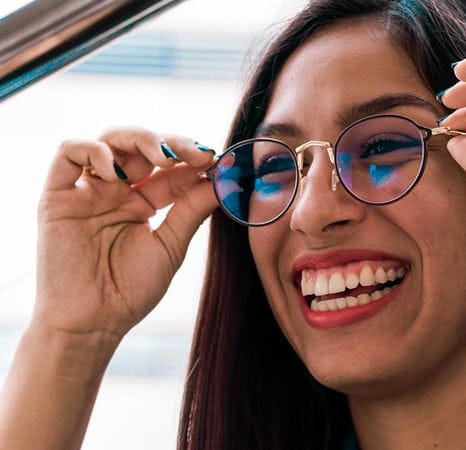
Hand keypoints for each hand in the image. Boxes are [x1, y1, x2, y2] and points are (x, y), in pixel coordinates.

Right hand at [34, 127, 217, 345]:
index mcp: (144, 203)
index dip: (193, 159)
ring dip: (139, 140)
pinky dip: (94, 150)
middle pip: (142, 146)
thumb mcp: (170, 247)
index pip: (171, 168)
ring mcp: (88, 191)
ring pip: (109, 140)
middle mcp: (116, 191)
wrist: (92, 324)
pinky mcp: (58, 196)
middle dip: (172, 143)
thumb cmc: (130, 292)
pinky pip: (68, 153)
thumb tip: (223, 180)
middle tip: (196, 154)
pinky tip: (118, 170)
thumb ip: (192, 211)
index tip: (217, 160)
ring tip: (162, 159)